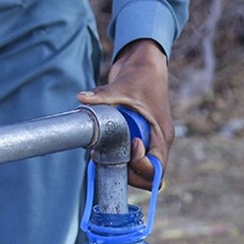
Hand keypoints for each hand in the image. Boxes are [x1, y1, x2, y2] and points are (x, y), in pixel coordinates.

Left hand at [76, 39, 174, 190]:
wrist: (145, 65)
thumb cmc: (142, 76)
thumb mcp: (123, 86)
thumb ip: (103, 95)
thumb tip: (81, 98)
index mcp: (162, 135)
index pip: (157, 168)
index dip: (141, 165)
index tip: (130, 145)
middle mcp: (157, 142)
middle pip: (148, 177)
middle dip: (128, 173)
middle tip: (109, 156)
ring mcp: (148, 142)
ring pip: (138, 171)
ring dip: (120, 168)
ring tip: (101, 154)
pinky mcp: (138, 138)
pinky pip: (130, 159)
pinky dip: (117, 159)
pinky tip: (101, 148)